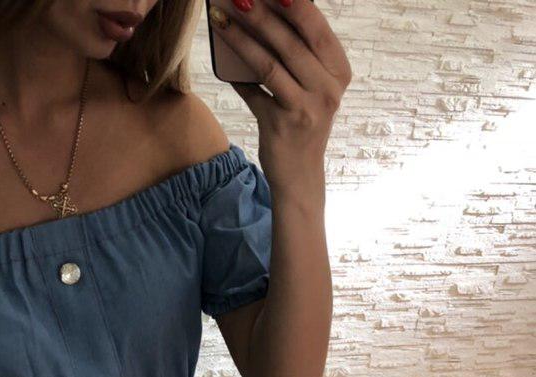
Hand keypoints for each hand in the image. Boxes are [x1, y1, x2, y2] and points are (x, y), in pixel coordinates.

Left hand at [209, 0, 350, 196]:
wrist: (300, 175)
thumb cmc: (302, 123)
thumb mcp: (311, 88)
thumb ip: (298, 57)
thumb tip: (262, 17)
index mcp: (340, 72)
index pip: (317, 30)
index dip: (296, 4)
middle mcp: (328, 89)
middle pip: (291, 43)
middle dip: (262, 15)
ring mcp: (306, 109)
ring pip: (269, 64)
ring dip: (241, 39)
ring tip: (221, 18)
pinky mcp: (282, 125)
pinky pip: (254, 92)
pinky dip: (237, 75)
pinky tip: (222, 59)